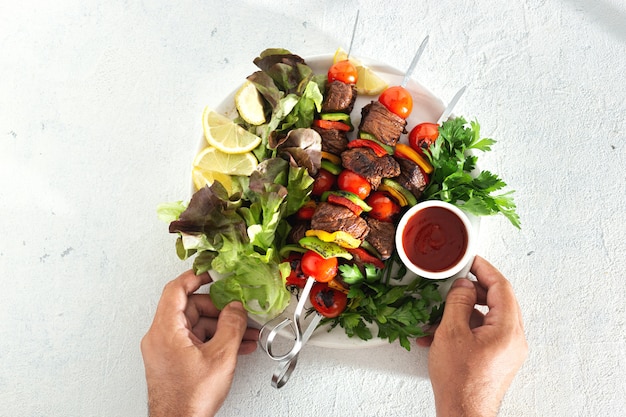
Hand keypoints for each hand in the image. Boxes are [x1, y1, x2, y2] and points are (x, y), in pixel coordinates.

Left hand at [141, 270, 258, 416]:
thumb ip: (231, 326)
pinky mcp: (173, 360)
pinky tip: (235, 347)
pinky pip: (195, 340)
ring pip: (196, 325)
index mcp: (165, 330)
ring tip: (244, 335)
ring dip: (222, 328)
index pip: (176, 290)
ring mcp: (166, 349)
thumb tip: (236, 309)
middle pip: (190, 307)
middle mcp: (160, 337)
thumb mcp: (220, 356)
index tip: (211, 273)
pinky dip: (214, 341)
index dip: (195, 277)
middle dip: (219, 309)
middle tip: (238, 313)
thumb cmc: (189, 399)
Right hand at [418, 256, 527, 416]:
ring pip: (490, 318)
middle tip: (456, 283)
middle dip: (474, 290)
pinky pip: (485, 334)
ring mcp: (508, 351)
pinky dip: (466, 328)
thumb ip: (459, 303)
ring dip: (466, 311)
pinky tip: (443, 333)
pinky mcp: (498, 360)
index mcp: (508, 329)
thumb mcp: (452, 333)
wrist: (463, 414)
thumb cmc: (460, 381)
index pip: (501, 287)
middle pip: (498, 301)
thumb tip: (464, 286)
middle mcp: (514, 340)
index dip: (485, 269)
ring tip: (443, 313)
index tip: (471, 261)